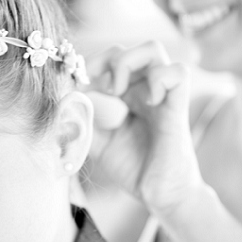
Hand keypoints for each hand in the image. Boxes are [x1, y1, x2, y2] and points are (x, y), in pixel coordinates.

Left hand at [83, 41, 205, 217]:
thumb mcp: (98, 143)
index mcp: (131, 95)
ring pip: (154, 49)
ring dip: (128, 62)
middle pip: (131, 46)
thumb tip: (62, 103)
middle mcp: (147, 89)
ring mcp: (164, 95)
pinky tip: (147, 101)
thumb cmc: (135, 169)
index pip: (112, 59)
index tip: (76, 84)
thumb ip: (82, 121)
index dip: (91, 64)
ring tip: (119, 91)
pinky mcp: (178, 108)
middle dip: (107, 58)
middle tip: (96, 84)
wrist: (161, 196)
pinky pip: (178, 73)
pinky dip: (159, 79)